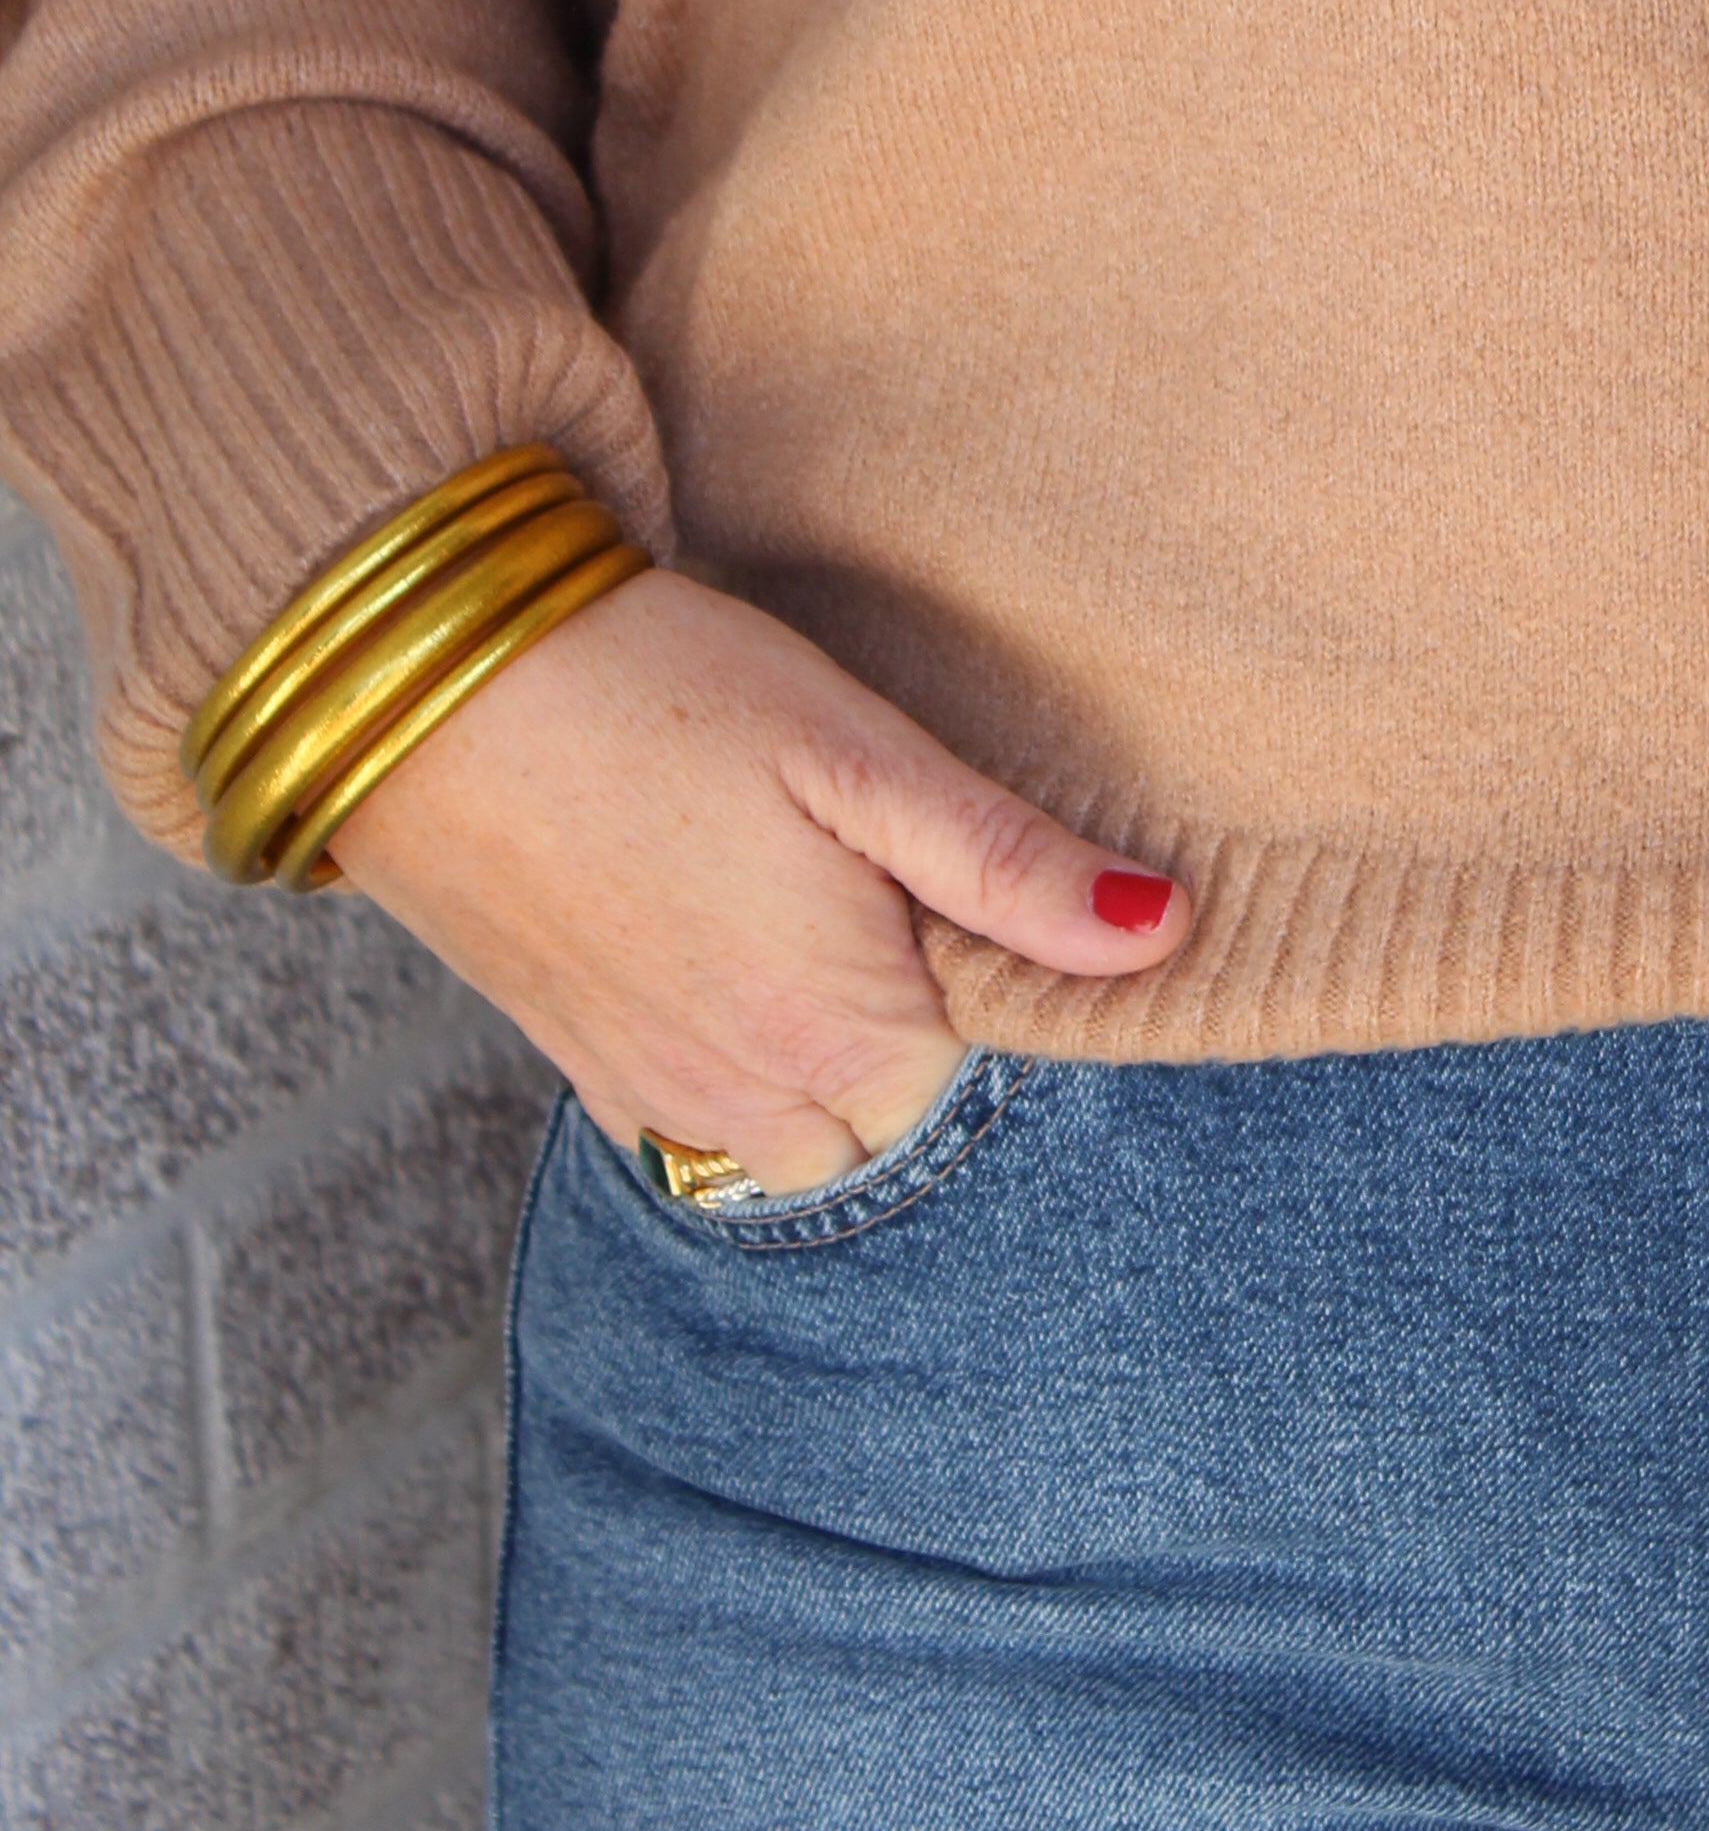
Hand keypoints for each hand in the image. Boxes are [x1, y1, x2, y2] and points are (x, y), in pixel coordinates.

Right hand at [324, 568, 1187, 1192]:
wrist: (425, 687)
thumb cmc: (657, 692)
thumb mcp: (857, 753)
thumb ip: (1005, 863)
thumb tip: (1160, 934)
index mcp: (840, 1023)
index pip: (981, 1076)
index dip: (991, 984)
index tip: (963, 891)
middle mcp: (748, 1091)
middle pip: (894, 1123)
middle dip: (916, 1043)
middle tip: (888, 901)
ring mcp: (655, 1089)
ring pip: (798, 1144)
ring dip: (828, 1068)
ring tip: (815, 932)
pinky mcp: (583, 1063)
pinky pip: (698, 1127)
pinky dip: (738, 1076)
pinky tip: (729, 960)